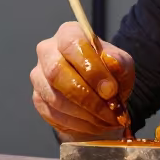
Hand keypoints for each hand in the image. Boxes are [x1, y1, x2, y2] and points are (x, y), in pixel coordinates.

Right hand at [30, 22, 134, 140]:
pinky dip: (77, 124)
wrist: (99, 91)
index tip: (111, 90)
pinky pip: (53, 114)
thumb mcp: (122, 64)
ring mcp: (39, 76)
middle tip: (110, 112)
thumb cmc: (108, 72)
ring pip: (55, 97)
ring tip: (107, 121)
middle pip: (57, 72)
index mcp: (68, 33)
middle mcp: (47, 51)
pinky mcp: (38, 98)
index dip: (91, 69)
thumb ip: (119, 62)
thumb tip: (111, 62)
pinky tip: (95, 125)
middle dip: (87, 97)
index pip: (72, 45)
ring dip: (85, 114)